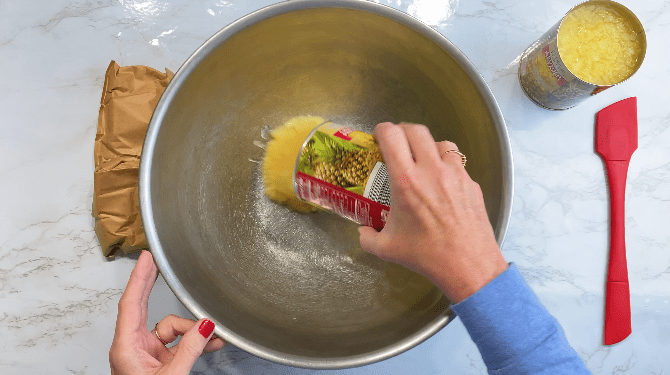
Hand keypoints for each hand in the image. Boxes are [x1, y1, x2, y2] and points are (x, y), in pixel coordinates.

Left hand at [110, 250, 225, 374]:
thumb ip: (190, 349)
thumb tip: (206, 326)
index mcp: (126, 348)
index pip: (131, 304)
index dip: (139, 279)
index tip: (146, 258)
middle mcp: (133, 348)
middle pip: (145, 309)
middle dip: (154, 287)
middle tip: (156, 262)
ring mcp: (147, 355)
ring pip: (173, 330)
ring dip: (194, 331)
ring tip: (214, 337)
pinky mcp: (159, 363)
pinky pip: (179, 343)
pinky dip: (195, 342)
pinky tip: (211, 343)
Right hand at [358, 122, 507, 302]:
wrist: (468, 265)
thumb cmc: (426, 256)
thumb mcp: (388, 249)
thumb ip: (368, 238)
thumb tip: (362, 231)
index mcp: (406, 181)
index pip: (392, 136)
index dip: (382, 130)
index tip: (378, 136)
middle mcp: (431, 171)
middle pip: (416, 130)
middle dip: (403, 131)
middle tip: (397, 142)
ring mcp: (455, 175)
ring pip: (441, 143)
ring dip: (428, 146)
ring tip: (423, 159)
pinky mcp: (471, 183)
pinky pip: (458, 163)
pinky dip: (446, 165)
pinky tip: (442, 182)